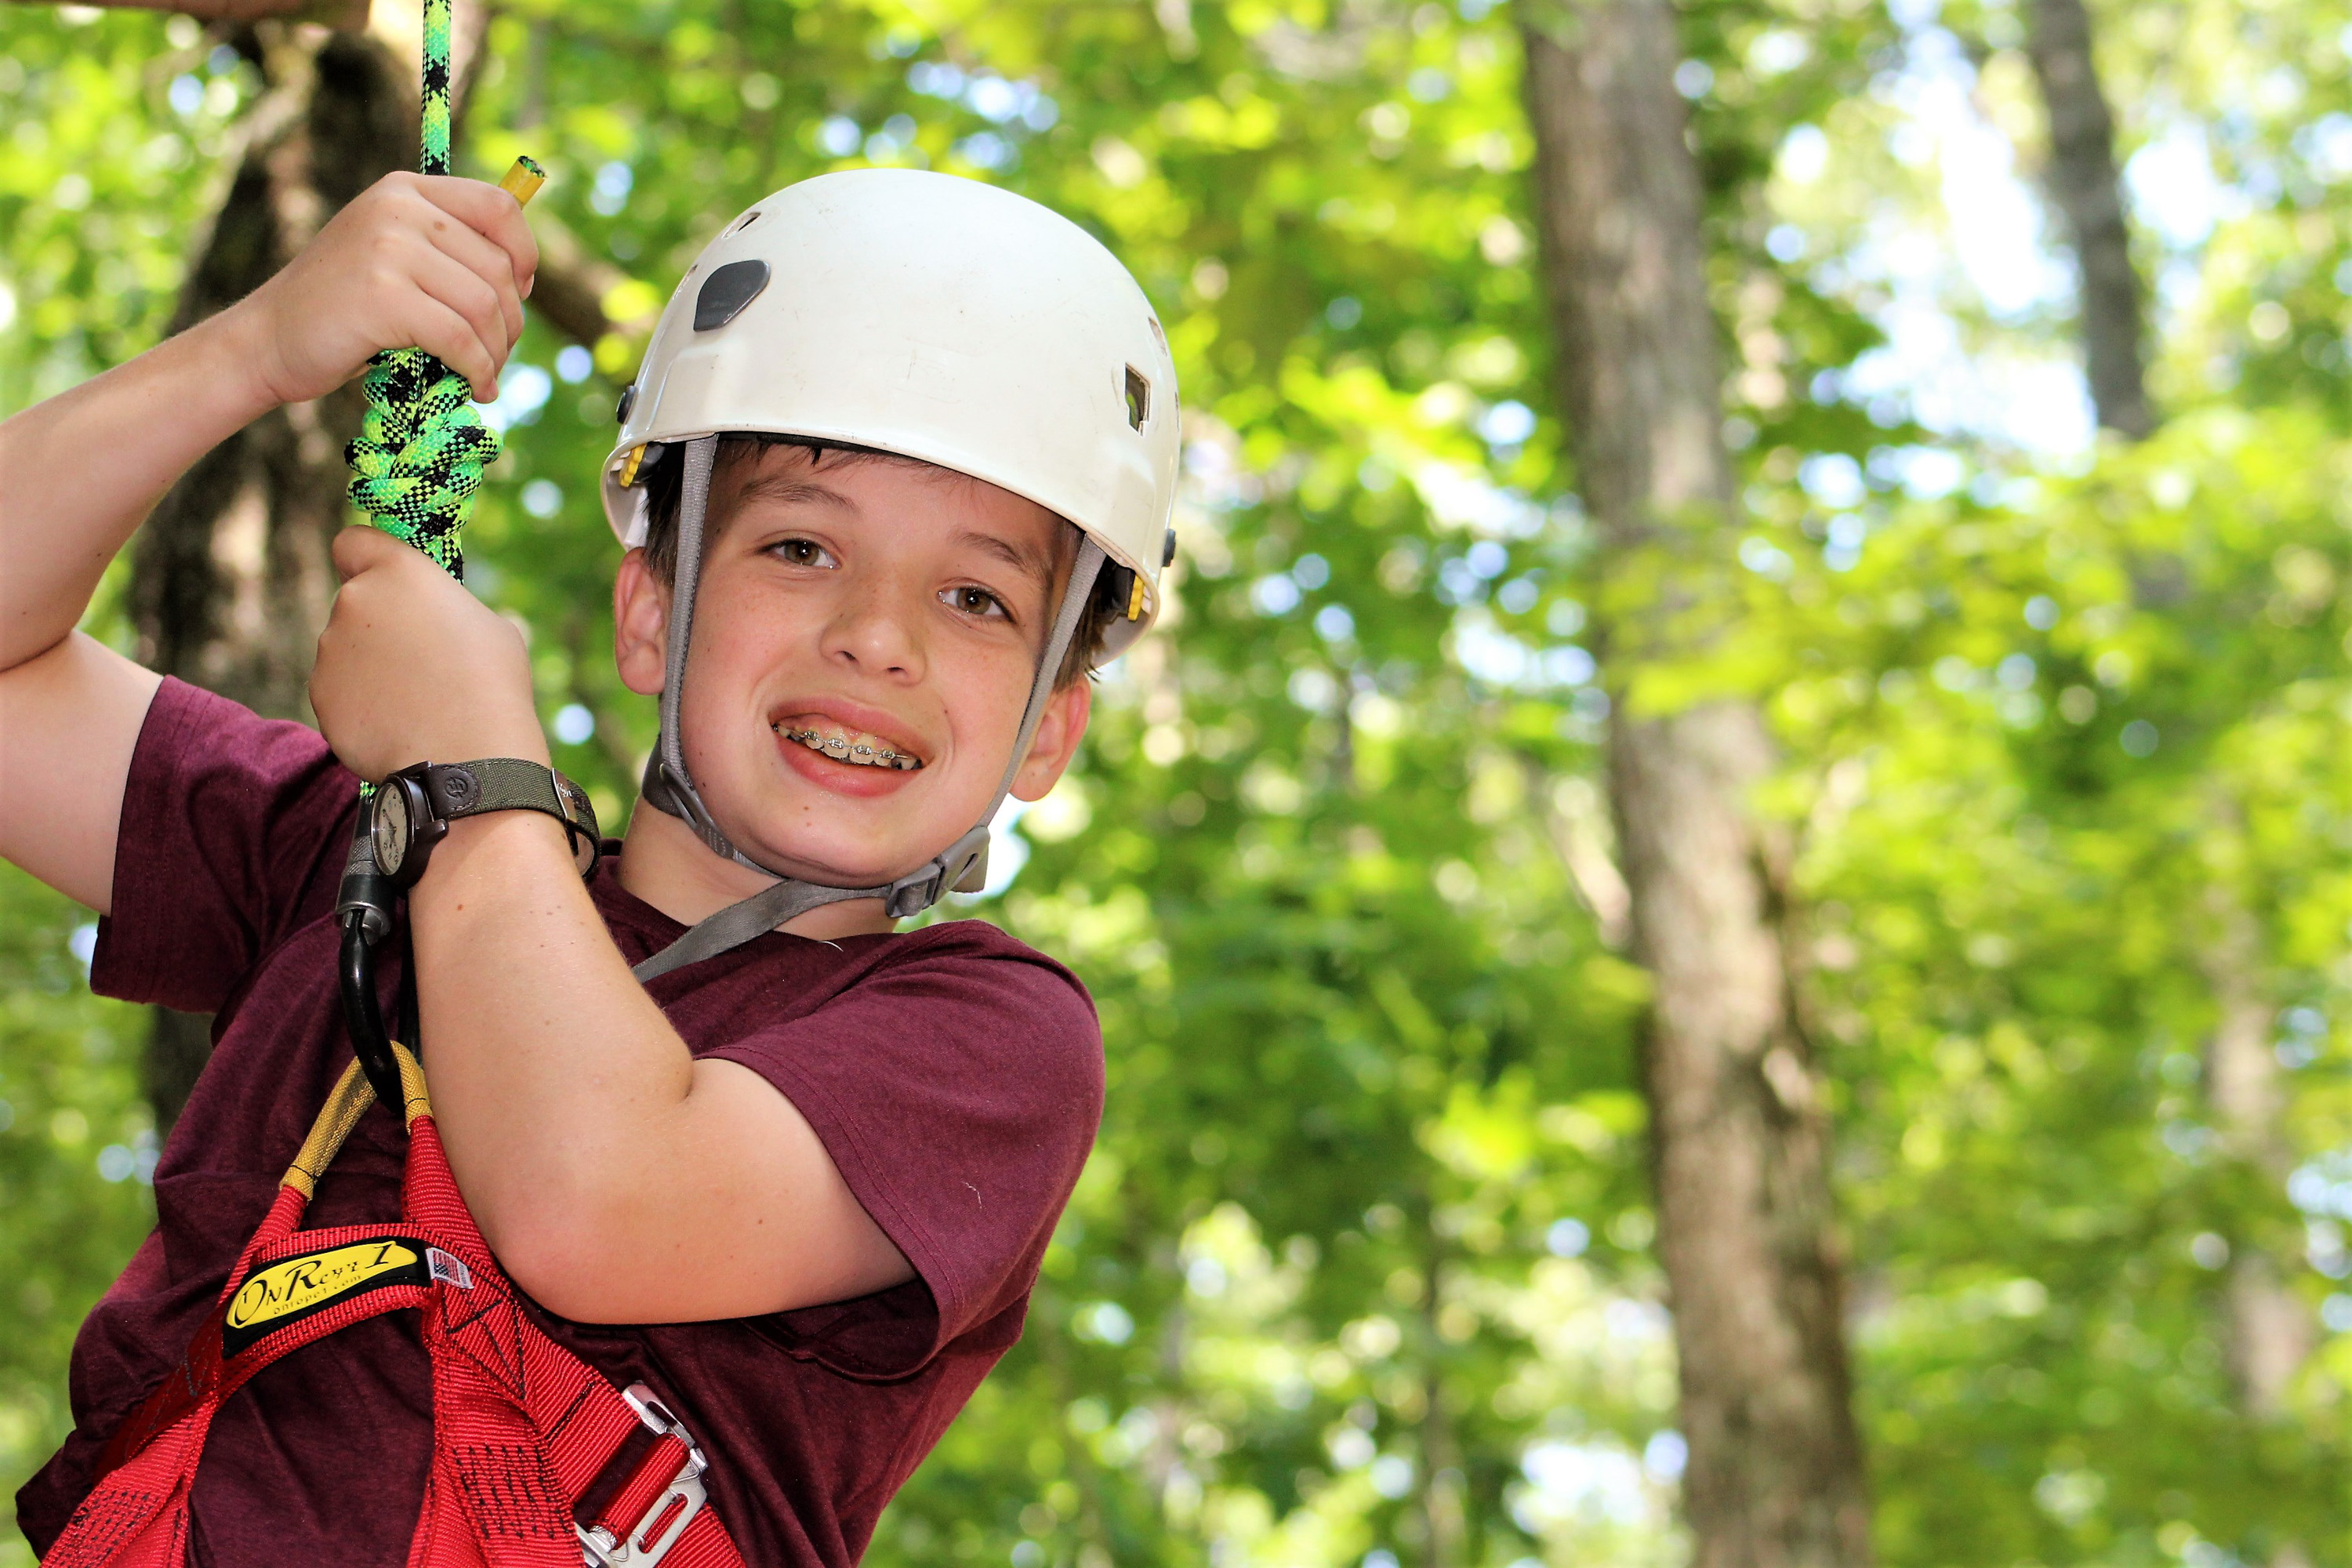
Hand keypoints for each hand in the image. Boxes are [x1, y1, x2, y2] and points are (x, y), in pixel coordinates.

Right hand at [228, 172, 537, 405]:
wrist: (268, 339)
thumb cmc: (341, 308)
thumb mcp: (392, 256)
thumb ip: (446, 250)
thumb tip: (525, 279)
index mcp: (405, 191)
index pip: (498, 207)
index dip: (525, 255)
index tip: (520, 293)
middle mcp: (399, 208)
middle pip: (498, 266)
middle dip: (511, 320)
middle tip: (498, 353)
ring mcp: (388, 248)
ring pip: (484, 304)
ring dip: (497, 351)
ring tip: (486, 374)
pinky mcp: (383, 295)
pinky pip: (459, 337)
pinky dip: (478, 369)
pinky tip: (476, 387)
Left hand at [310, 528, 549, 782]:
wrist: (467, 757)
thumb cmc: (492, 685)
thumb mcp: (493, 628)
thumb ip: (451, 611)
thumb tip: (447, 624)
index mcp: (398, 573)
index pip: (352, 542)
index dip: (366, 560)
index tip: (386, 582)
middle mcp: (353, 602)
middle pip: (355, 604)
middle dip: (379, 626)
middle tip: (422, 661)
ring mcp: (329, 651)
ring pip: (345, 650)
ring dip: (370, 667)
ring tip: (415, 700)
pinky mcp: (320, 696)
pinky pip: (339, 692)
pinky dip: (361, 704)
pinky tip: (398, 724)